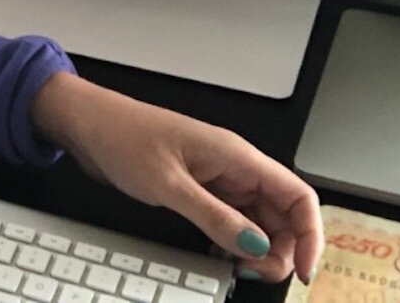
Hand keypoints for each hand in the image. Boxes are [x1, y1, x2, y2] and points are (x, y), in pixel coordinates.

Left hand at [30, 72, 321, 284]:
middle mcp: (234, 167)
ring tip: (237, 268)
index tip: (302, 270)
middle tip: (256, 274)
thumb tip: (256, 247)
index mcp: (236, 156)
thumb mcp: (169, 184)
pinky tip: (220, 256)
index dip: (310, 235)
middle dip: (281, 248)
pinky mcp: (200, 189)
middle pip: (282, 213)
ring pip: (258, 220)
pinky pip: (232, 220)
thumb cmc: (124, 137)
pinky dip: (234, 241)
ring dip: (256, 248)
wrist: (89, 125)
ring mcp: (218, 179)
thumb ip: (214, 217)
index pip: (297, 196)